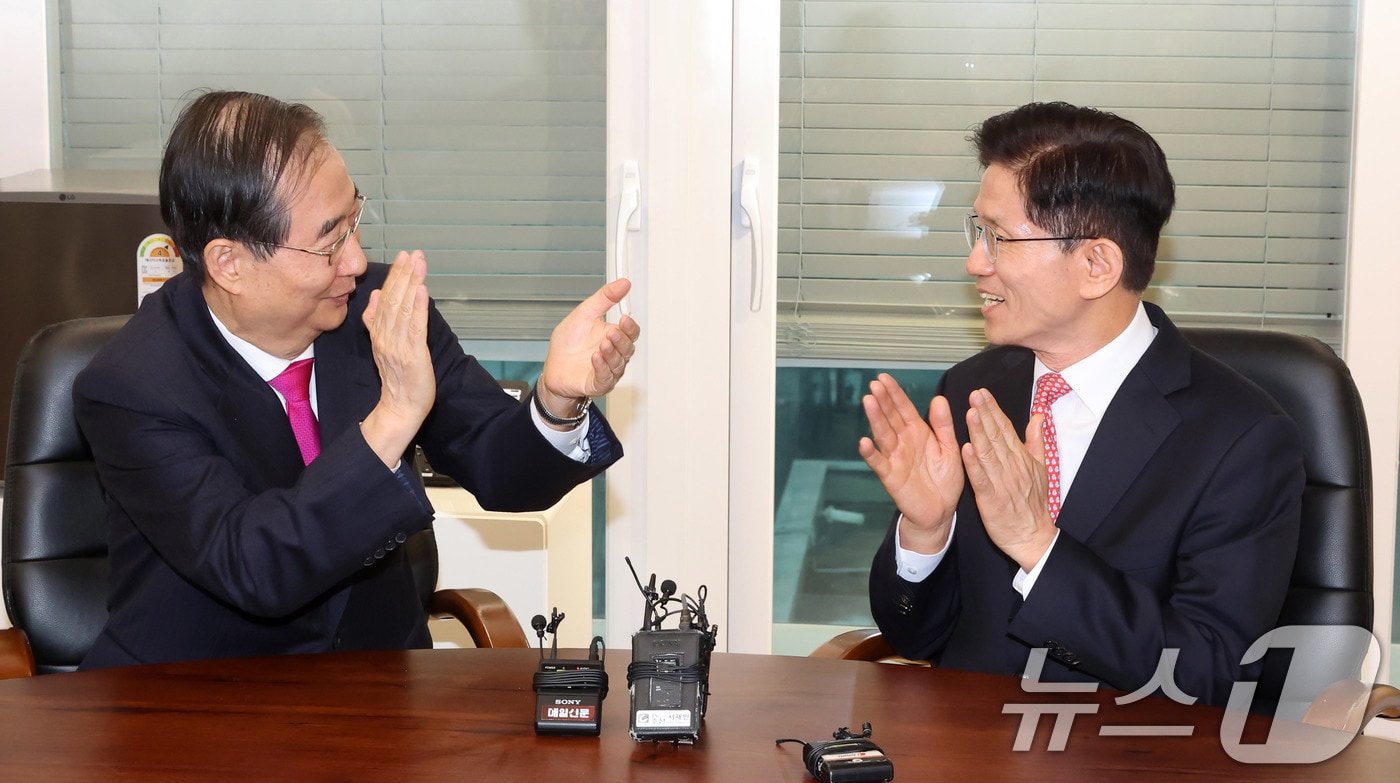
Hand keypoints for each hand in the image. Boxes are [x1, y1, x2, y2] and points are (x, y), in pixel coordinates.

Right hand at [360, 251, 435, 465]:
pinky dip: (418, 308)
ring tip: (419, 264)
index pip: (385, 298)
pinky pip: (414, 328)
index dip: (395, 276)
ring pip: (402, 309)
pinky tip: (422, 291)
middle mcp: (386, 336)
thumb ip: (376, 319)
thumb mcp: (382, 345)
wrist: (399, 408)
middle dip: (403, 274)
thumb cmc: (397, 379)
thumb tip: (374, 295)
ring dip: (411, 284)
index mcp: (379, 332)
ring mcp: (397, 345)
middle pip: (392, 299)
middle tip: (412, 253)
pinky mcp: (412, 355)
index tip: (403, 257)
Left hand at [537, 278, 639, 420]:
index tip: (624, 319)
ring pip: (618, 363)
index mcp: (612, 336)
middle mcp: (613, 353)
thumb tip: (623, 284)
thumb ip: (605, 298)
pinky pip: (605, 377)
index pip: (631, 332)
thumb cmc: (568, 344)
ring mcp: (607, 369)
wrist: (553, 367)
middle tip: (613, 332)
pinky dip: (602, 367)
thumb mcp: (585, 313)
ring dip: (612, 353)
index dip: (630, 326)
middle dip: (622, 340)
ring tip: (603, 344)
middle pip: (628, 348)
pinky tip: (596, 358)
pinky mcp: (597, 383)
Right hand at [857, 374, 963, 553]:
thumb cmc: (945, 480)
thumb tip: (939, 399)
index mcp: (918, 432)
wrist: (941, 511)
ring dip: (875, 419)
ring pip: (883, 435)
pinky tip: (864, 442)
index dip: (895, 393)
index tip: (884, 378)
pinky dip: (870, 454)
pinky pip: (879, 463)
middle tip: (874, 385)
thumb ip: (944, 426)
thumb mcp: (950, 449)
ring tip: (868, 402)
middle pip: (890, 418)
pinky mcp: (891, 476)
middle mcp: (903, 442)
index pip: (904, 408)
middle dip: (882, 401)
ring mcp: (895, 458)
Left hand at [960, 388, 1056, 570]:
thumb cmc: (1033, 503)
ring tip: (970, 413)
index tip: (982, 392)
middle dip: (985, 414)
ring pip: (988, 454)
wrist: (1033, 536)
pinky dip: (974, 464)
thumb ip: (1036, 441)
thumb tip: (1038, 416)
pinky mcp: (991, 499)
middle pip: (997, 436)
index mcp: (1021, 458)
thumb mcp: (1041, 469)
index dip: (994, 410)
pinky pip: (981, 479)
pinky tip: (965, 449)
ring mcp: (1002, 482)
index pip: (1006, 429)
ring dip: (979, 433)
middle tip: (974, 394)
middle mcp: (1012, 467)